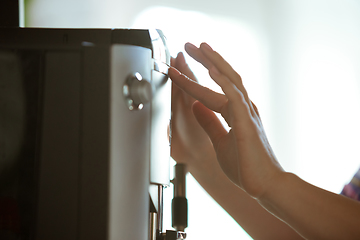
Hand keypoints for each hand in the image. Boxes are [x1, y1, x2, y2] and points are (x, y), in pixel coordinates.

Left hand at [169, 43, 283, 197]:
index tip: (183, 66)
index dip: (198, 76)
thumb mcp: (220, 141)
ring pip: (229, 80)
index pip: (215, 88)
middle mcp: (242, 108)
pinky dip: (222, 82)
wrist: (263, 185)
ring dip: (213, 62)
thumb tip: (196, 107)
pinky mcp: (246, 123)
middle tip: (190, 45)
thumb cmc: (246, 166)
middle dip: (206, 59)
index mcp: (235, 113)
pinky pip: (233, 98)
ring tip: (199, 48)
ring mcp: (246, 113)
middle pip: (224, 76)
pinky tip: (211, 70)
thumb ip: (209, 122)